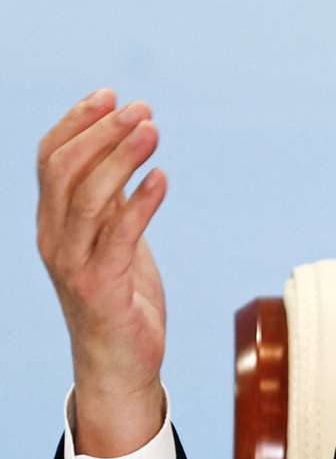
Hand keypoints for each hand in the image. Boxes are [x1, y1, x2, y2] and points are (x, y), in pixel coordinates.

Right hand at [36, 88, 168, 456]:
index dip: (77, 122)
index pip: (49, 159)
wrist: (119, 364)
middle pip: (64, 171)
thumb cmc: (118, 296)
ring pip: (89, 198)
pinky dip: (141, 202)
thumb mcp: (112, 237)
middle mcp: (54, 240)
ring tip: (154, 130)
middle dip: (102, 132)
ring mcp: (74, 265)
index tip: (111, 95)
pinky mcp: (102, 287)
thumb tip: (125, 146)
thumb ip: (111, 198)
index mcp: (52, 222)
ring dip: (122, 157)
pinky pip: (119, 236)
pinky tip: (162, 177)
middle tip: (141, 108)